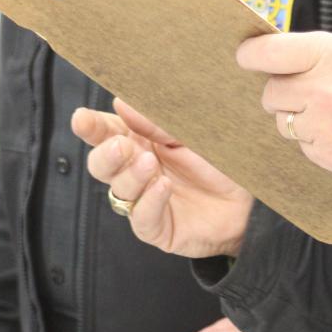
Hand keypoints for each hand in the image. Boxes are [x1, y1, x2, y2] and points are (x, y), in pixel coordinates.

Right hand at [72, 101, 253, 256]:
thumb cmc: (219, 161)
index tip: (81, 118)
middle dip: (106, 154)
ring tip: (150, 164)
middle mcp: (137, 172)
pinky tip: (162, 187)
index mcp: (141, 143)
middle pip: (102, 164)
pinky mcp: (157, 228)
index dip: (92, 127)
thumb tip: (121, 103)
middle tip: (121, 145)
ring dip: (132, 175)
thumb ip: (156, 123)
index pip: (107, 134)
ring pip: (119, 190)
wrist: (250, 198)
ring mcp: (144, 201)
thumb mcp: (190, 134)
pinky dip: (149, 200)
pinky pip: (141, 217)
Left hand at [237, 31, 331, 181]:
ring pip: (286, 125)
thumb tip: (279, 61)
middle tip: (309, 89)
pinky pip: (308, 149)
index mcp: (326, 54)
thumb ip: (318, 55)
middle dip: (284, 93)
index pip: (265, 52)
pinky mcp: (330, 158)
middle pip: (270, 94)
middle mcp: (318, 90)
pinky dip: (320, 143)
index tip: (249, 55)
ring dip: (301, 120)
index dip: (251, 54)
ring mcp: (322, 128)